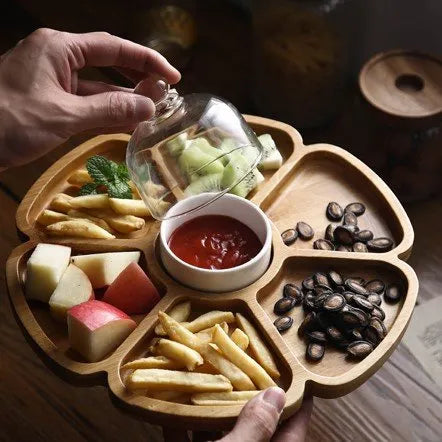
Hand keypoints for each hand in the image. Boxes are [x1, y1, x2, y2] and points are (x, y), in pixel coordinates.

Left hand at [0, 28, 179, 168]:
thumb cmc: (8, 122)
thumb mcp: (64, 116)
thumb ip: (109, 110)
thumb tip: (150, 107)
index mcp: (59, 48)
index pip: (113, 48)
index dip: (147, 61)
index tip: (172, 76)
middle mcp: (58, 59)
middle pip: (109, 65)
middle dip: (137, 81)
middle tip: (164, 96)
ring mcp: (53, 82)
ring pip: (99, 88)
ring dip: (124, 101)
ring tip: (151, 113)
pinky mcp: (50, 102)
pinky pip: (86, 104)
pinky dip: (106, 114)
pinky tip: (126, 123)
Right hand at [163, 388, 312, 441]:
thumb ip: (255, 430)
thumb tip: (277, 394)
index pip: (293, 432)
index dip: (296, 401)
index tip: (294, 373)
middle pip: (255, 428)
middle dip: (248, 397)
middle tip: (242, 364)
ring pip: (222, 435)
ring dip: (213, 409)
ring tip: (209, 375)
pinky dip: (183, 427)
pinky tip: (172, 406)